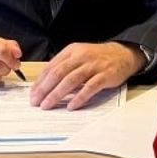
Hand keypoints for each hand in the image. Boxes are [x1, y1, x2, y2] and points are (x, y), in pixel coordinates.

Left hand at [29, 42, 144, 109]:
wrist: (124, 54)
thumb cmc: (98, 58)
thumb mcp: (79, 56)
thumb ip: (64, 67)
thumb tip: (45, 84)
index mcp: (72, 51)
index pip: (51, 67)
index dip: (40, 82)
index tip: (32, 94)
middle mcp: (81, 56)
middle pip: (58, 73)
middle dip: (44, 89)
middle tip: (36, 102)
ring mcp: (94, 65)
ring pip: (71, 80)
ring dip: (57, 94)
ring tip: (47, 105)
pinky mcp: (105, 75)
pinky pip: (90, 87)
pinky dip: (79, 97)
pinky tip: (71, 105)